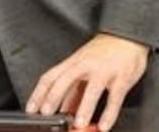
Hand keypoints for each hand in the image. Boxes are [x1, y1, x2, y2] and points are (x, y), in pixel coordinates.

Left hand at [26, 34, 149, 130]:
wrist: (127, 36)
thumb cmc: (103, 52)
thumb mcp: (84, 66)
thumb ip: (73, 89)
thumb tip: (63, 109)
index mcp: (73, 62)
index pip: (51, 76)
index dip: (39, 93)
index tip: (31, 108)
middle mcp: (86, 65)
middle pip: (66, 80)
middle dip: (54, 98)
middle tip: (47, 114)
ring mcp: (104, 70)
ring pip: (92, 89)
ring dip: (84, 108)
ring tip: (79, 125)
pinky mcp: (122, 77)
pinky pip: (114, 98)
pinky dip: (109, 114)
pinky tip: (104, 125)